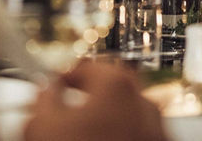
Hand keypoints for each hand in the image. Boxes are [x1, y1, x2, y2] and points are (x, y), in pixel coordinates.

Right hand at [25, 62, 165, 140]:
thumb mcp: (41, 126)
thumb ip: (44, 97)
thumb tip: (47, 90)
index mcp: (117, 86)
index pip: (88, 67)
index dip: (67, 77)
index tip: (54, 87)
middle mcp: (146, 104)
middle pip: (115, 89)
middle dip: (91, 99)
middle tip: (68, 114)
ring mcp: (160, 133)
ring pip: (131, 117)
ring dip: (109, 123)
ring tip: (84, 138)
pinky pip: (141, 138)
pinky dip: (124, 140)